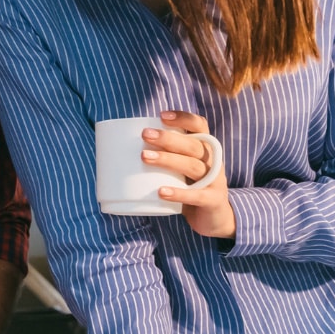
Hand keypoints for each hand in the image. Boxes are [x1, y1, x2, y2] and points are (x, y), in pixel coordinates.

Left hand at [147, 111, 233, 238]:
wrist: (214, 218)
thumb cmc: (189, 187)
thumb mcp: (179, 169)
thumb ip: (162, 158)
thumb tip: (119, 150)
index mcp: (204, 150)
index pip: (200, 126)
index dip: (183, 118)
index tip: (161, 116)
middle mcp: (213, 162)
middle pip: (193, 145)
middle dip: (169, 138)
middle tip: (145, 134)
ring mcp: (215, 181)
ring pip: (193, 166)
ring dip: (168, 160)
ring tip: (144, 156)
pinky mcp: (213, 200)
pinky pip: (197, 195)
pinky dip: (179, 193)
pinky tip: (160, 191)